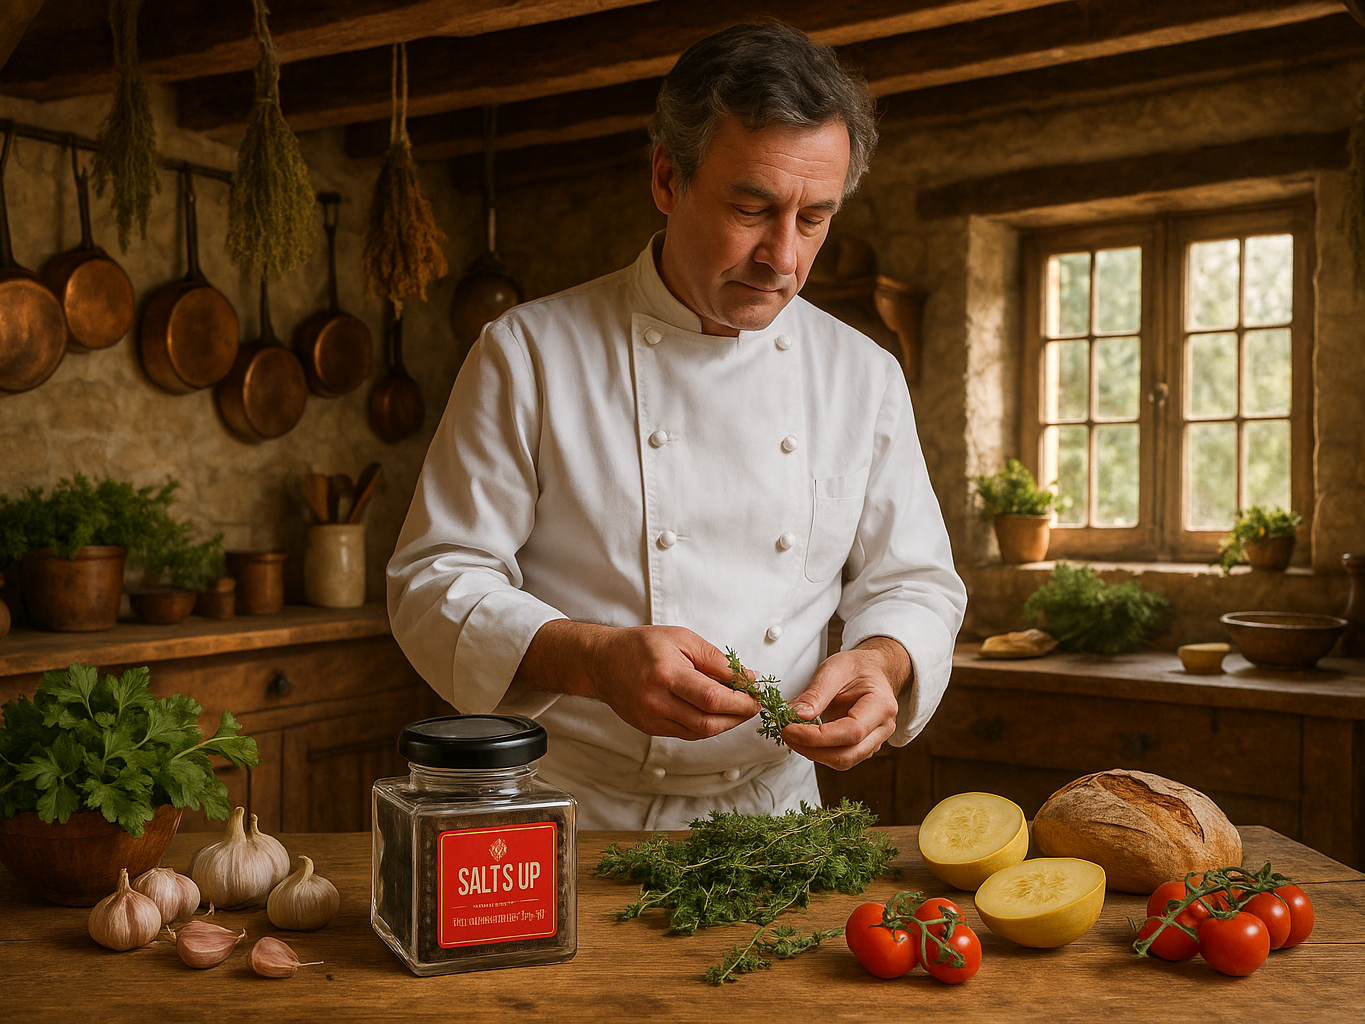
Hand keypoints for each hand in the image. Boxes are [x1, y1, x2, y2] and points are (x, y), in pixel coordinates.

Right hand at [517, 621, 758, 739]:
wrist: (603, 662)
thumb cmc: (641, 645)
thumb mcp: (682, 639)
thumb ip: (716, 660)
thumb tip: (747, 677)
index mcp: (667, 674)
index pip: (712, 698)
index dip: (740, 702)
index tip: (756, 697)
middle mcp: (658, 701)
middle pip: (709, 723)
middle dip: (738, 717)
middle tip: (751, 705)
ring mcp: (652, 719)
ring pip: (700, 733)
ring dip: (725, 724)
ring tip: (736, 709)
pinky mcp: (650, 729)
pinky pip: (687, 734)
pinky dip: (706, 727)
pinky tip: (715, 714)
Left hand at [780, 637, 911, 770]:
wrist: (873, 670)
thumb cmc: (858, 668)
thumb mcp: (834, 670)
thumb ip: (816, 693)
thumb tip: (796, 715)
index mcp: (881, 706)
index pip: (851, 732)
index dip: (818, 737)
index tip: (790, 729)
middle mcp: (882, 728)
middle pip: (847, 754)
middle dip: (812, 750)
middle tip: (787, 734)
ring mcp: (875, 741)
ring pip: (843, 761)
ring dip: (814, 753)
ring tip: (793, 735)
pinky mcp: (863, 747)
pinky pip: (841, 757)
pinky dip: (819, 752)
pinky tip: (806, 738)